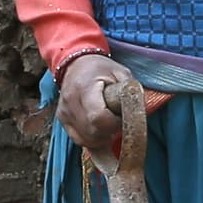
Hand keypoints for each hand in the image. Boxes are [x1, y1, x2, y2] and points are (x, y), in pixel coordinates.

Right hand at [59, 53, 152, 170]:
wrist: (76, 63)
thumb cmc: (101, 68)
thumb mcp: (121, 73)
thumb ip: (131, 92)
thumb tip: (141, 112)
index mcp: (85, 87)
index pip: (98, 117)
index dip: (114, 123)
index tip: (122, 118)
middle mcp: (70, 101)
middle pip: (92, 132)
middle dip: (110, 132)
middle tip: (118, 122)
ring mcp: (64, 112)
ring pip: (86, 139)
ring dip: (102, 138)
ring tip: (109, 125)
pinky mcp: (62, 119)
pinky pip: (79, 139)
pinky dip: (92, 140)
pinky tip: (100, 131)